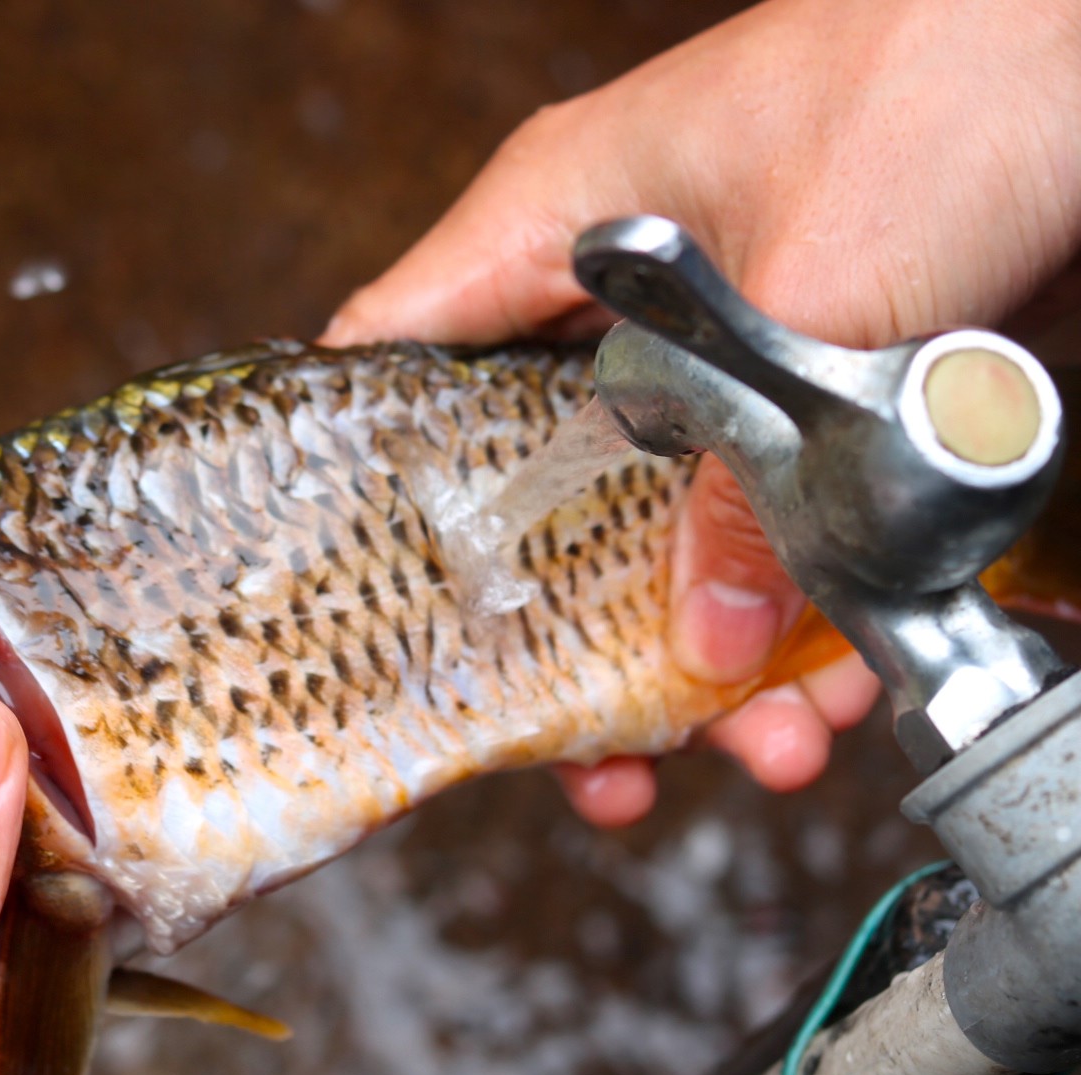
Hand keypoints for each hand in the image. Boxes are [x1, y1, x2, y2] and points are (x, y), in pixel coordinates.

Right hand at [323, 0, 1080, 824]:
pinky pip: (774, 530)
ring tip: (765, 750)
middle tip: (598, 759)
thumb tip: (707, 643)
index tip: (374, 632)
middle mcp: (615, 304)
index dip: (359, 496)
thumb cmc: (961, 56)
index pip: (391, 361)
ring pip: (665, 540)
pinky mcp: (813, 395)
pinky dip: (808, 618)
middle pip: (535, 503)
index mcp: (555, 225)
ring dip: (714, 660)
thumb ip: (746, 474)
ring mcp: (715, 356)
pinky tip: (838, 687)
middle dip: (574, 643)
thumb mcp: (829, 279)